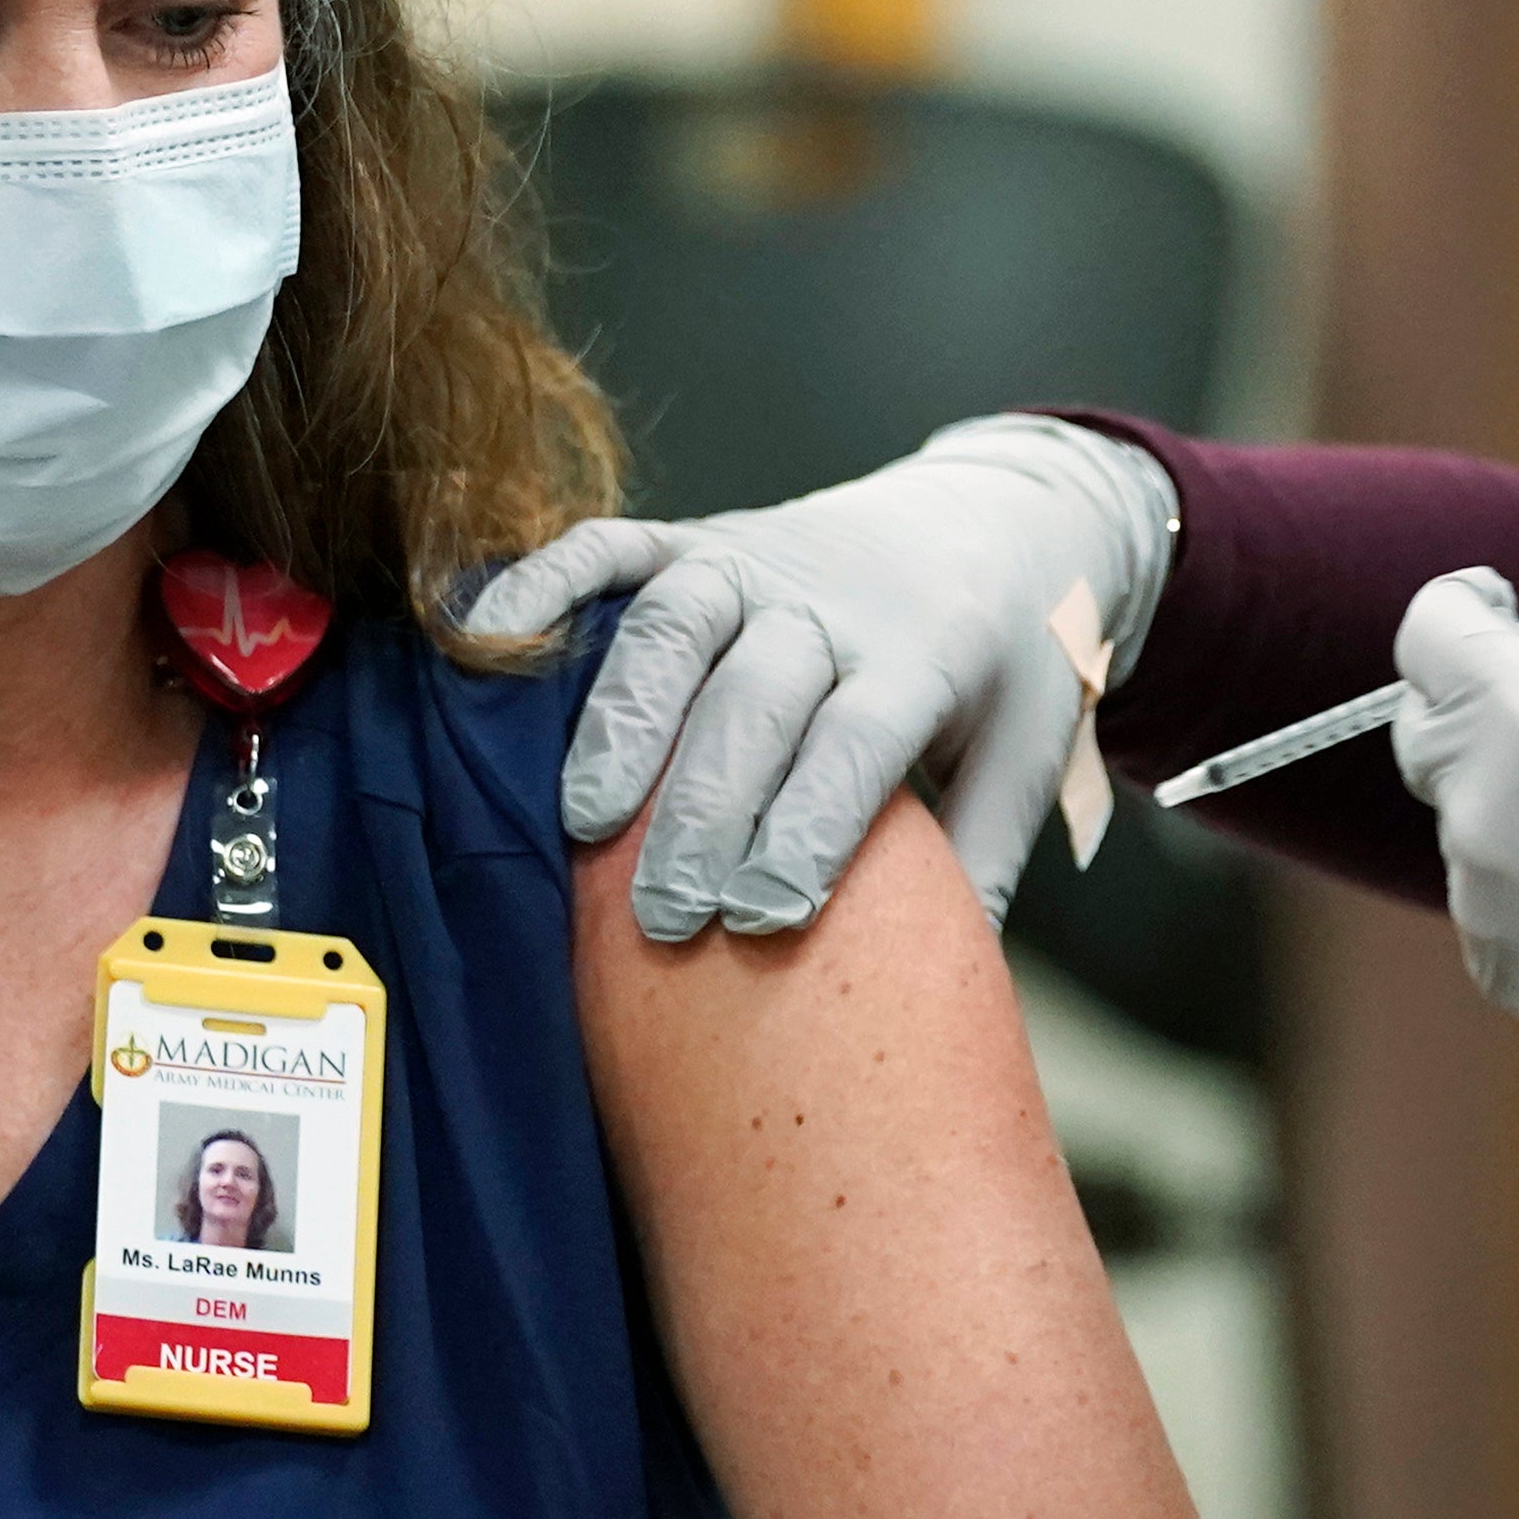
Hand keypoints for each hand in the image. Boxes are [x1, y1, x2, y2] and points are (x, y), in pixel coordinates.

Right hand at [462, 416, 1176, 940]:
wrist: (997, 520)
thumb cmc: (1005, 665)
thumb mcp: (1027, 755)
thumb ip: (980, 863)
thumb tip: (935, 997)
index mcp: (924, 655)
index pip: (856, 743)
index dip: (807, 828)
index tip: (763, 917)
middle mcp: (833, 601)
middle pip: (756, 698)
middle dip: (704, 810)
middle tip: (664, 917)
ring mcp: (758, 558)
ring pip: (678, 623)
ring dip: (626, 721)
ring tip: (584, 822)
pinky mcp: (700, 535)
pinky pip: (614, 548)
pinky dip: (548, 583)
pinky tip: (491, 638)